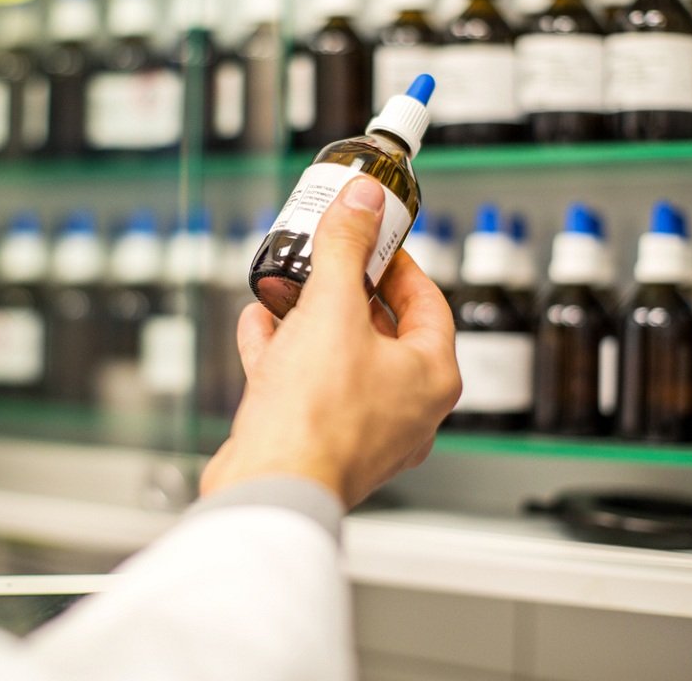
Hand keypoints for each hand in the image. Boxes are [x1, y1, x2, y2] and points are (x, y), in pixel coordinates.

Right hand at [201, 176, 461, 508]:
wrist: (269, 487)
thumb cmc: (315, 417)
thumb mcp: (331, 309)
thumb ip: (346, 248)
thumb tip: (362, 204)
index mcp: (431, 377)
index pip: (429, 302)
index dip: (400, 263)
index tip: (374, 240)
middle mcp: (407, 409)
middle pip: (384, 330)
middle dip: (347, 290)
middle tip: (329, 259)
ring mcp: (365, 431)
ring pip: (343, 359)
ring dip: (312, 320)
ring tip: (288, 289)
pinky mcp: (322, 443)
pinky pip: (310, 388)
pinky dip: (286, 355)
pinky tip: (259, 328)